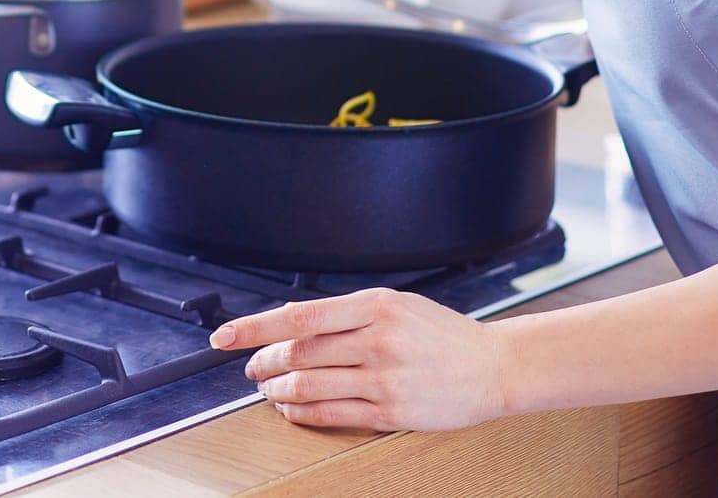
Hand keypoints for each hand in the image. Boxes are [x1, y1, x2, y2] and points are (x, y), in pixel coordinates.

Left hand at [209, 287, 507, 431]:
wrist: (493, 367)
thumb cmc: (443, 334)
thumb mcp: (398, 304)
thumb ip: (348, 312)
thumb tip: (292, 320)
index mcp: (376, 305)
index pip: (299, 316)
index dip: (254, 326)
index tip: (225, 335)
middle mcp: (378, 338)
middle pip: (297, 352)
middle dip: (263, 361)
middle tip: (251, 366)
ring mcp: (384, 377)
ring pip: (307, 385)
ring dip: (277, 389)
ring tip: (269, 388)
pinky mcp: (390, 409)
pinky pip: (329, 413)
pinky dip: (300, 413)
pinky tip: (290, 409)